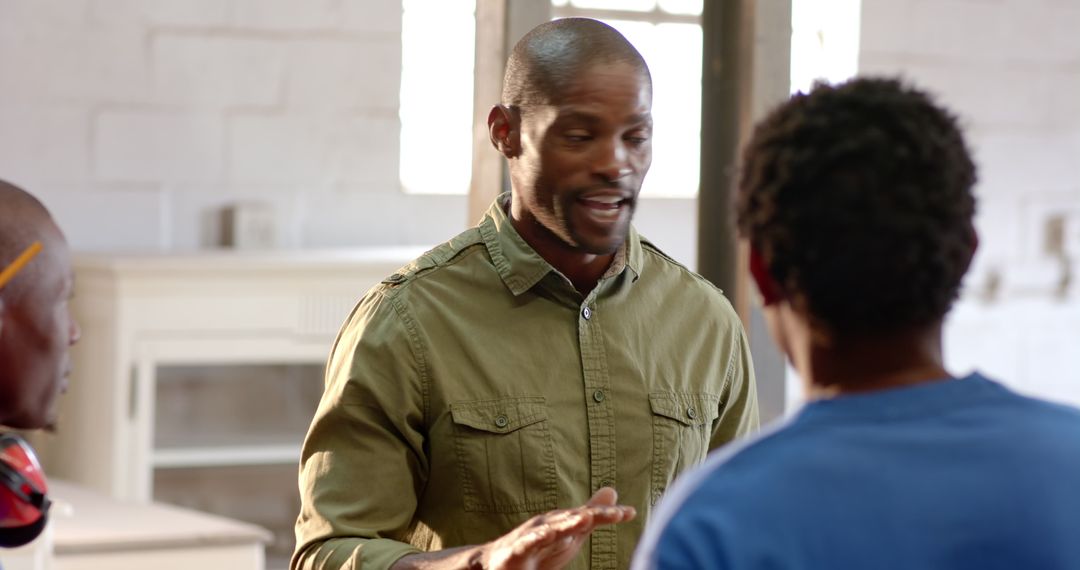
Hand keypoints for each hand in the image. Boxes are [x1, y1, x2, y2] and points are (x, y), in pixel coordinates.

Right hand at [476, 487, 635, 569]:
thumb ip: (591, 515)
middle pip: (574, 520)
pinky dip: (536, 538)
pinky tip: (546, 534)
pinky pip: (527, 544)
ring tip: (586, 519)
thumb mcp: (570, 534)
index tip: (630, 513)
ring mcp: (531, 537)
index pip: (589, 517)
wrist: (499, 564)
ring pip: (552, 529)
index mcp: (562, 524)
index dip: (609, 514)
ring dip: (568, 523)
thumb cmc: (539, 549)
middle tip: (615, 513)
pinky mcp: (516, 551)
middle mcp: (548, 526)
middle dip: (594, 515)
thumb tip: (613, 491)